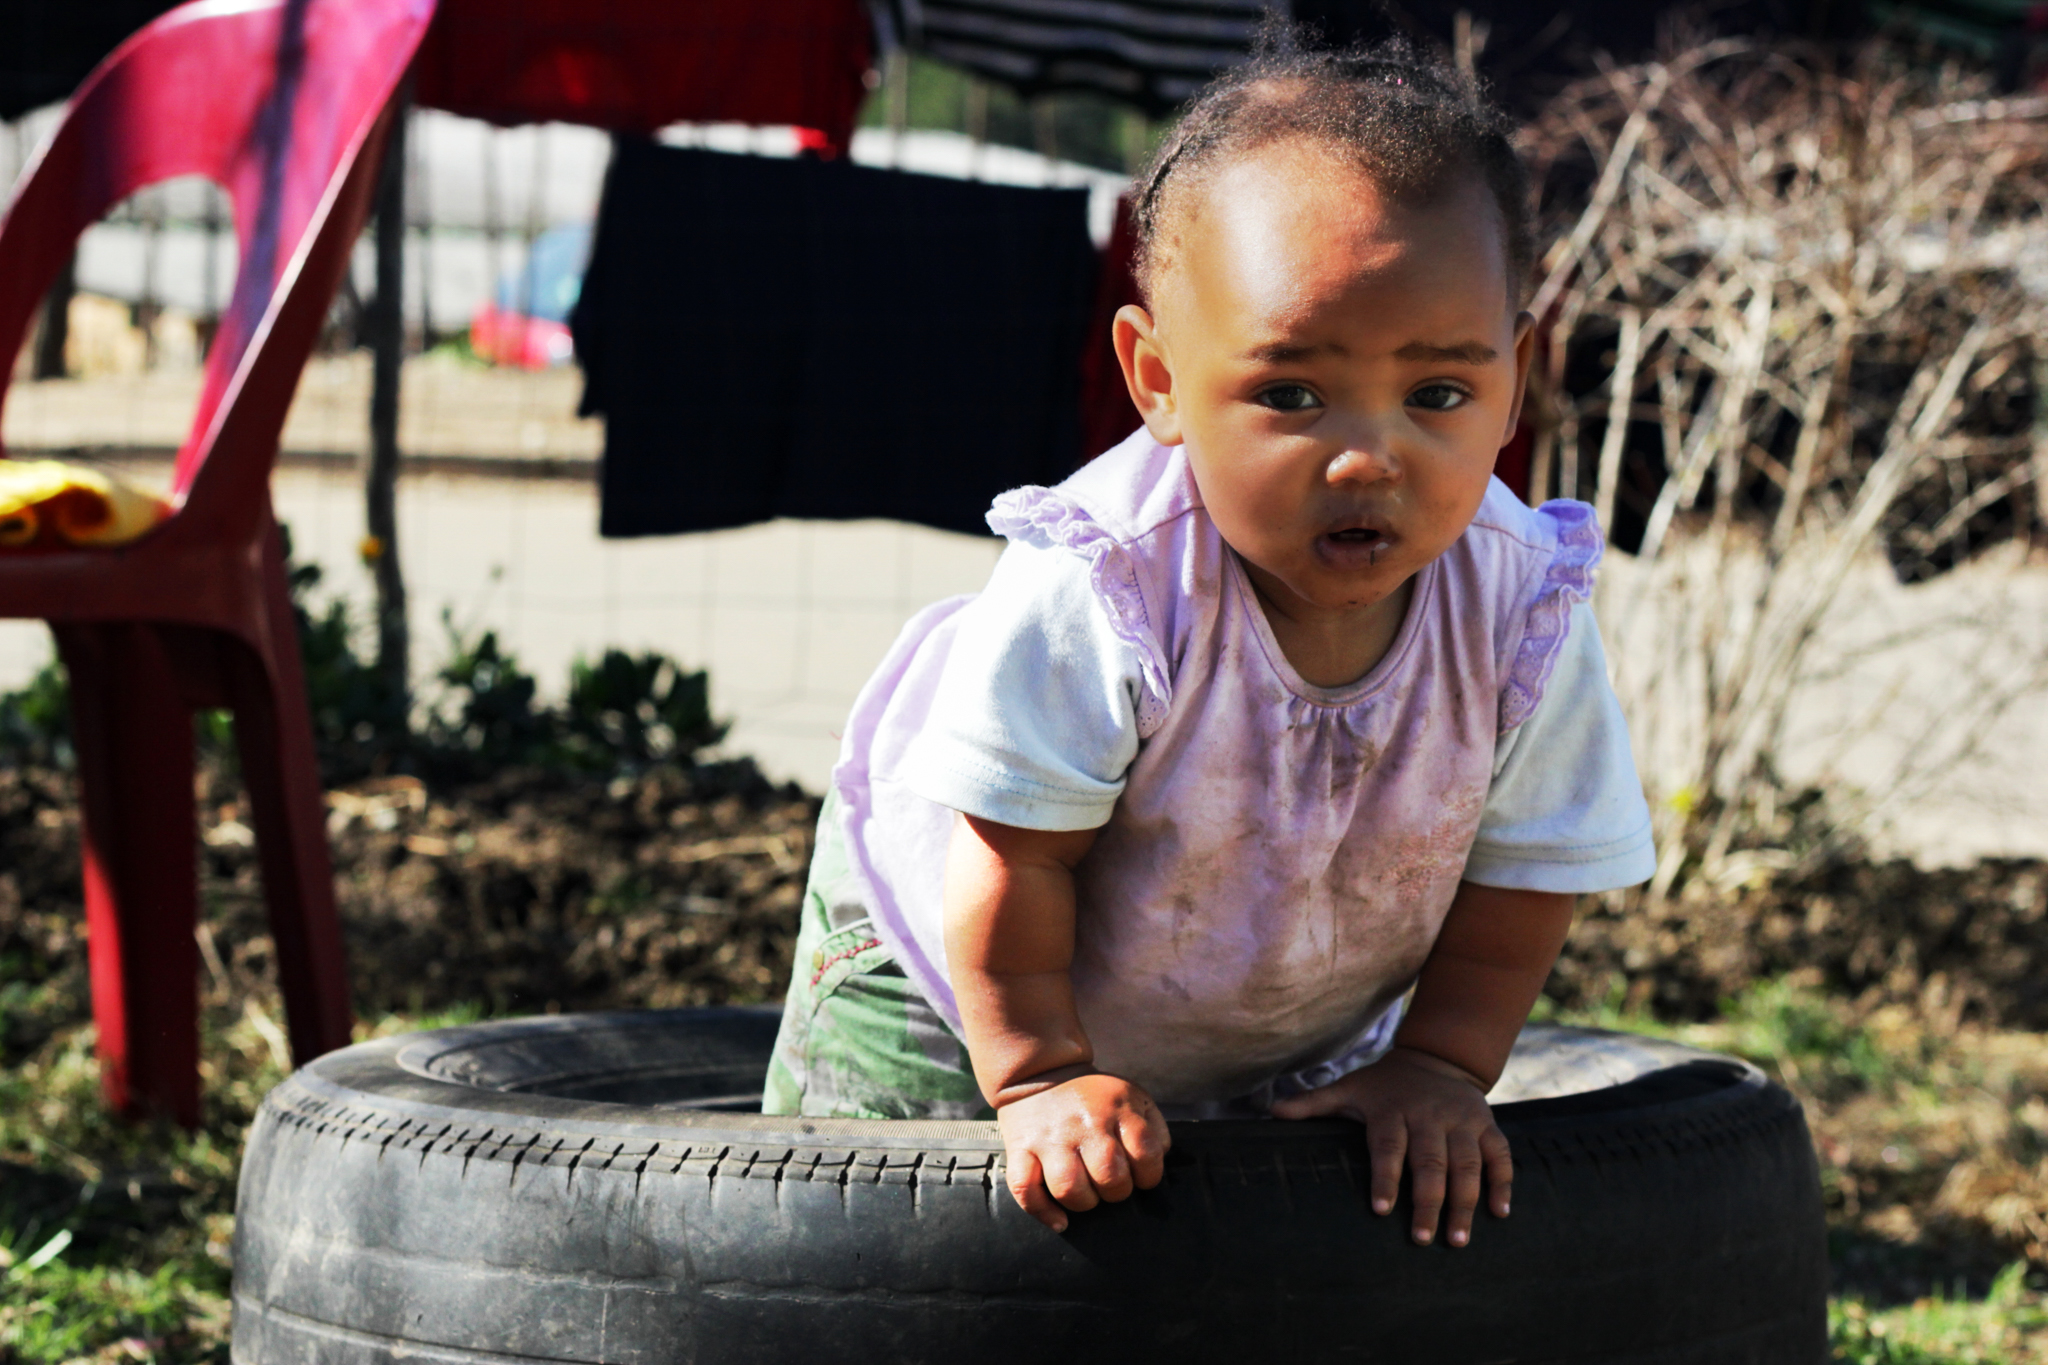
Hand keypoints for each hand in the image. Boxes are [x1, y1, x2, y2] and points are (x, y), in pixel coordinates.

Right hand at [996, 1073, 1169, 1231]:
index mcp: (1116, 1109)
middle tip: (1110, 1185)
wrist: (1040, 1073)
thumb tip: (1158, 1160)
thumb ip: (1153, 1127)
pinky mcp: (1021, 1149)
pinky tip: (1059, 1220)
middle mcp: (1084, 1124)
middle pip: (1109, 1175)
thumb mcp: (1131, 1096)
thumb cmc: (1093, 1097)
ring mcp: (1050, 1138)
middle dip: (1116, 1191)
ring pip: (1068, 1188)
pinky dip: (1043, 1211)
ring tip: (1086, 1195)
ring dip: (1083, 1202)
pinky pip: (1025, 1189)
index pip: (1146, 1154)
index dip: (1149, 1174)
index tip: (1140, 1175)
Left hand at [1270, 1046, 1510, 1247]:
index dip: (1384, 1176)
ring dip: (1465, 1202)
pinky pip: (1500, 1156)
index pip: (1387, 1146)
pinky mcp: (1487, 1125)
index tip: (1380, 1209)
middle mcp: (1428, 1116)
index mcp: (1392, 1110)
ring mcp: (1461, 1122)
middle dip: (1427, 1202)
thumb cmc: (1384, 1084)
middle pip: (1429, 1162)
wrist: (1436, 1058)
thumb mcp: (1349, 1088)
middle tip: (1422, 1238)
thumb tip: (1270, 1113)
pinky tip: (1500, 1213)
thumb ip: (1314, 1103)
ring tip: (1458, 1239)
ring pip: (1466, 1164)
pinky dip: (1502, 1183)